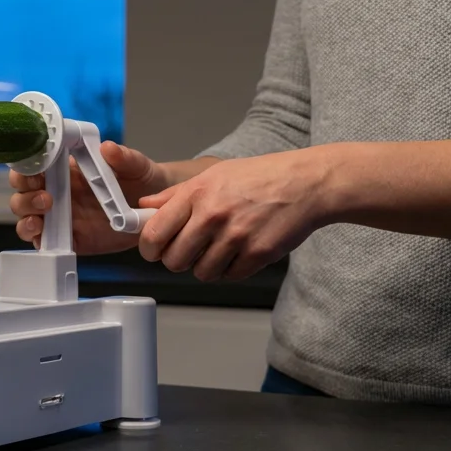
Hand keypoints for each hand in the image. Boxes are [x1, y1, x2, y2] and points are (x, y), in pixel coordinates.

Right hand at [10, 142, 172, 253]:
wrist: (155, 210)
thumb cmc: (140, 180)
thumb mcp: (135, 165)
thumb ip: (123, 158)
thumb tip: (107, 148)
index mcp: (65, 169)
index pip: (34, 164)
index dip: (27, 166)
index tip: (34, 169)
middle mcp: (57, 191)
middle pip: (22, 192)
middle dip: (25, 194)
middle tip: (45, 197)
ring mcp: (60, 217)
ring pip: (26, 217)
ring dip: (26, 217)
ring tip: (42, 218)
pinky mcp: (68, 239)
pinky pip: (43, 241)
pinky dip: (37, 240)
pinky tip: (44, 237)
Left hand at [136, 150, 332, 280]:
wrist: (305, 183)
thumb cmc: (258, 177)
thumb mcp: (213, 175)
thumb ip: (175, 194)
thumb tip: (145, 207)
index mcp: (196, 194)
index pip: (155, 234)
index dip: (150, 247)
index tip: (155, 249)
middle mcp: (213, 215)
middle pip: (174, 260)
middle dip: (178, 260)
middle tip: (189, 251)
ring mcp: (236, 236)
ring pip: (202, 272)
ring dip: (206, 266)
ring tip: (218, 250)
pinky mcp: (257, 253)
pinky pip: (230, 275)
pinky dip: (231, 269)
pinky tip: (239, 252)